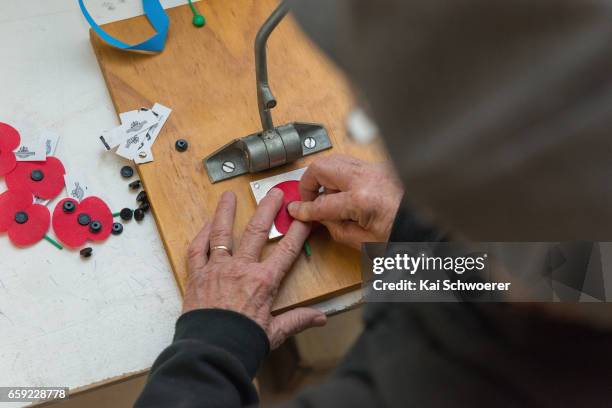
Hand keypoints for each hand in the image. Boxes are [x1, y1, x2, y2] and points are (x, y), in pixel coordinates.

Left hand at [183, 190, 326, 349]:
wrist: (211, 352)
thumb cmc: (241, 343)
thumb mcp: (275, 332)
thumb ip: (298, 320)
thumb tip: (320, 317)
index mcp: (263, 282)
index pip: (287, 250)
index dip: (298, 232)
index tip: (305, 217)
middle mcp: (241, 269)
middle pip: (256, 232)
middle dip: (268, 209)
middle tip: (275, 193)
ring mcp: (217, 269)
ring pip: (222, 234)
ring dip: (226, 212)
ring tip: (228, 195)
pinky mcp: (198, 276)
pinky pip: (197, 250)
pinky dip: (201, 236)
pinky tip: (206, 224)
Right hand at [288, 154, 403, 248]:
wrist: (433, 222)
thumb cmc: (407, 231)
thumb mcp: (366, 243)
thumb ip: (338, 230)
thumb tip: (322, 219)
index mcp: (362, 200)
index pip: (321, 203)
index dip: (304, 210)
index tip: (297, 211)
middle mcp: (366, 178)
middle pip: (320, 168)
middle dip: (308, 183)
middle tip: (309, 199)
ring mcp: (374, 168)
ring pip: (334, 160)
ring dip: (324, 177)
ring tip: (327, 197)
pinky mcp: (380, 166)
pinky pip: (350, 165)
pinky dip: (341, 176)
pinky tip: (346, 193)